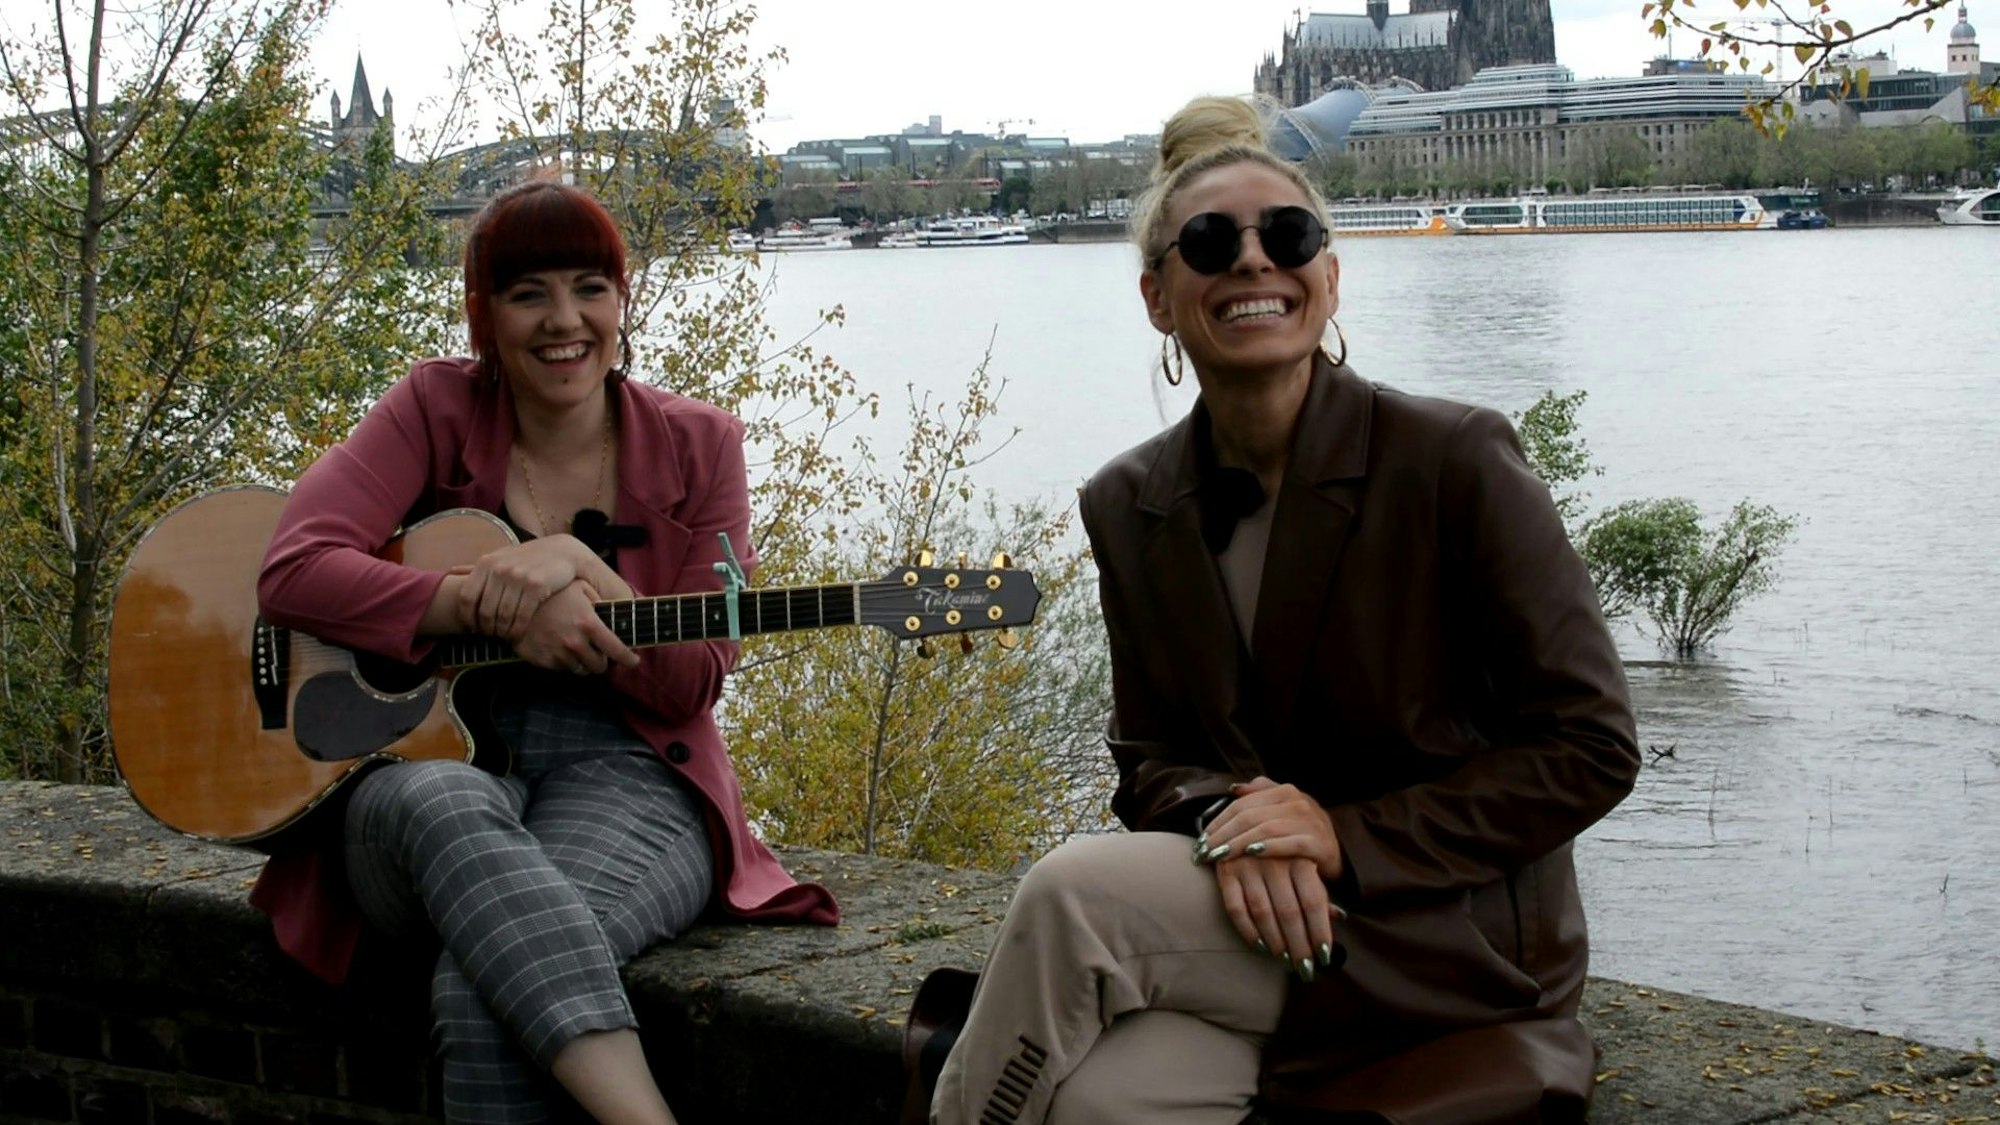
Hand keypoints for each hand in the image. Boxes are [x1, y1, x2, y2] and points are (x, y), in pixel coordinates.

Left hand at [456, 535, 596, 640]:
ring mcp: (518, 577)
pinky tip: (517, 635)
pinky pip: (521, 616)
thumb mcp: (500, 557)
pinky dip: (517, 630)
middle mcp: (500, 569)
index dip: (467, 618)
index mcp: (486, 563)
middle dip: (486, 629)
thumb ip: (476, 568)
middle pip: (484, 611)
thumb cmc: (527, 558)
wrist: (562, 552)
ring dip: (502, 632)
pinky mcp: (536, 586)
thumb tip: (450, 571)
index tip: (472, 629)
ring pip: (502, 616)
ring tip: (504, 636)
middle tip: (491, 636)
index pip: (467, 598)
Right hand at [512, 579, 640, 674]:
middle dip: (601, 659)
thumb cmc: (551, 591)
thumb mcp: (579, 587)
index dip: (629, 659)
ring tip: (576, 646)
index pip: (617, 650)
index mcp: (589, 623)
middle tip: (597, 650)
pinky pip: (561, 668)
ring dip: (583, 661)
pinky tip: (558, 646)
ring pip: (580, 670)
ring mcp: (558, 653)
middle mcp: (575, 642)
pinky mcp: (543, 661)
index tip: (634, 661)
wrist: (514, 601)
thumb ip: (600, 601)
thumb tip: (617, 616)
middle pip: (599, 666)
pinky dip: (564, 661)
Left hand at [1198, 776, 1344, 881]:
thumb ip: (1261, 794)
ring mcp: (1308, 820)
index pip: (1242, 804)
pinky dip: (1269, 847)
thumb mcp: (1283, 808)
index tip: (1201, 839)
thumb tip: (1234, 789)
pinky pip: (1289, 843)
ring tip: (1219, 856)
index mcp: (1283, 791)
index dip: (1218, 821)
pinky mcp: (1318, 842)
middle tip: (1204, 852)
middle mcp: (1296, 801)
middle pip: (1249, 816)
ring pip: (1265, 829)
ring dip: (1238, 843)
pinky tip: (1252, 854)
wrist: (1339, 851)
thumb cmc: (1303, 831)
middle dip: (1222, 835)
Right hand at [1212, 854, 1340, 980]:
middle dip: (1299, 944)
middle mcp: (1275, 859)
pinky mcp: (1226, 870)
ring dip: (1275, 941)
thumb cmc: (1286, 842)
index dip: (1320, 931)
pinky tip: (1260, 944)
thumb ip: (1318, 887)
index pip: (1314, 902)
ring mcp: (1248, 864)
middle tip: (1305, 969)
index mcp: (1300, 855)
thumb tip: (1340, 916)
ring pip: (1263, 912)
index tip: (1324, 956)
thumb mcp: (1307, 856)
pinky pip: (1235, 907)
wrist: (1247, 811)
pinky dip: (1248, 930)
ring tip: (1285, 959)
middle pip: (1290, 911)